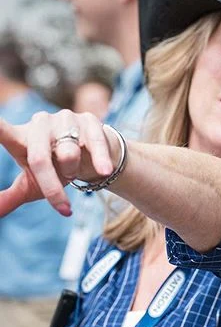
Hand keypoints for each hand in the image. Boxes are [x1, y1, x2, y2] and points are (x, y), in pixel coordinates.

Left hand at [0, 110, 115, 216]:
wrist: (92, 159)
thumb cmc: (57, 171)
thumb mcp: (32, 185)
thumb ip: (11, 196)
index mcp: (19, 137)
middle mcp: (38, 123)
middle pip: (39, 159)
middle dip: (52, 187)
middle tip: (63, 207)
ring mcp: (64, 119)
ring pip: (68, 154)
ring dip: (73, 172)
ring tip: (74, 171)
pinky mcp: (88, 120)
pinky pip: (93, 144)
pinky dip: (99, 161)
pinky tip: (103, 170)